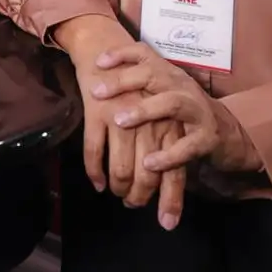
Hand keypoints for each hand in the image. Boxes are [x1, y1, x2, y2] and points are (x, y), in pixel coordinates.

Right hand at [54, 16, 186, 229]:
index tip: (167, 224)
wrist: (104, 46)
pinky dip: (95, 172)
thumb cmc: (136, 84)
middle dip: (138, 197)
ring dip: (118, 187)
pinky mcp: (98, 112)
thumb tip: (163, 184)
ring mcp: (123, 118)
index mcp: (170, 124)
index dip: (171, 201)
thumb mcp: (158, 110)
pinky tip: (97, 182)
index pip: (176, 171)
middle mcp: (151, 123)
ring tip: (115, 192)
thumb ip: (163, 144)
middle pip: (148, 176)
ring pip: (122, 169)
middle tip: (131, 204)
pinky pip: (94, 152)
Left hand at [91, 43, 261, 174]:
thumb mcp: (163, 93)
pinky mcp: (208, 137)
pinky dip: (168, 155)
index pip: (145, 54)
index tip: (97, 62)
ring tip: (119, 121)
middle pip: (153, 75)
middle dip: (123, 81)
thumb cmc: (185, 114)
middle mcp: (183, 87)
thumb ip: (139, 88)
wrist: (231, 134)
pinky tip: (149, 163)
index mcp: (170, 75)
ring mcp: (198, 110)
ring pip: (171, 103)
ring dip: (144, 110)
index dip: (121, 54)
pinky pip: (188, 144)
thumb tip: (95, 85)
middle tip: (96, 92)